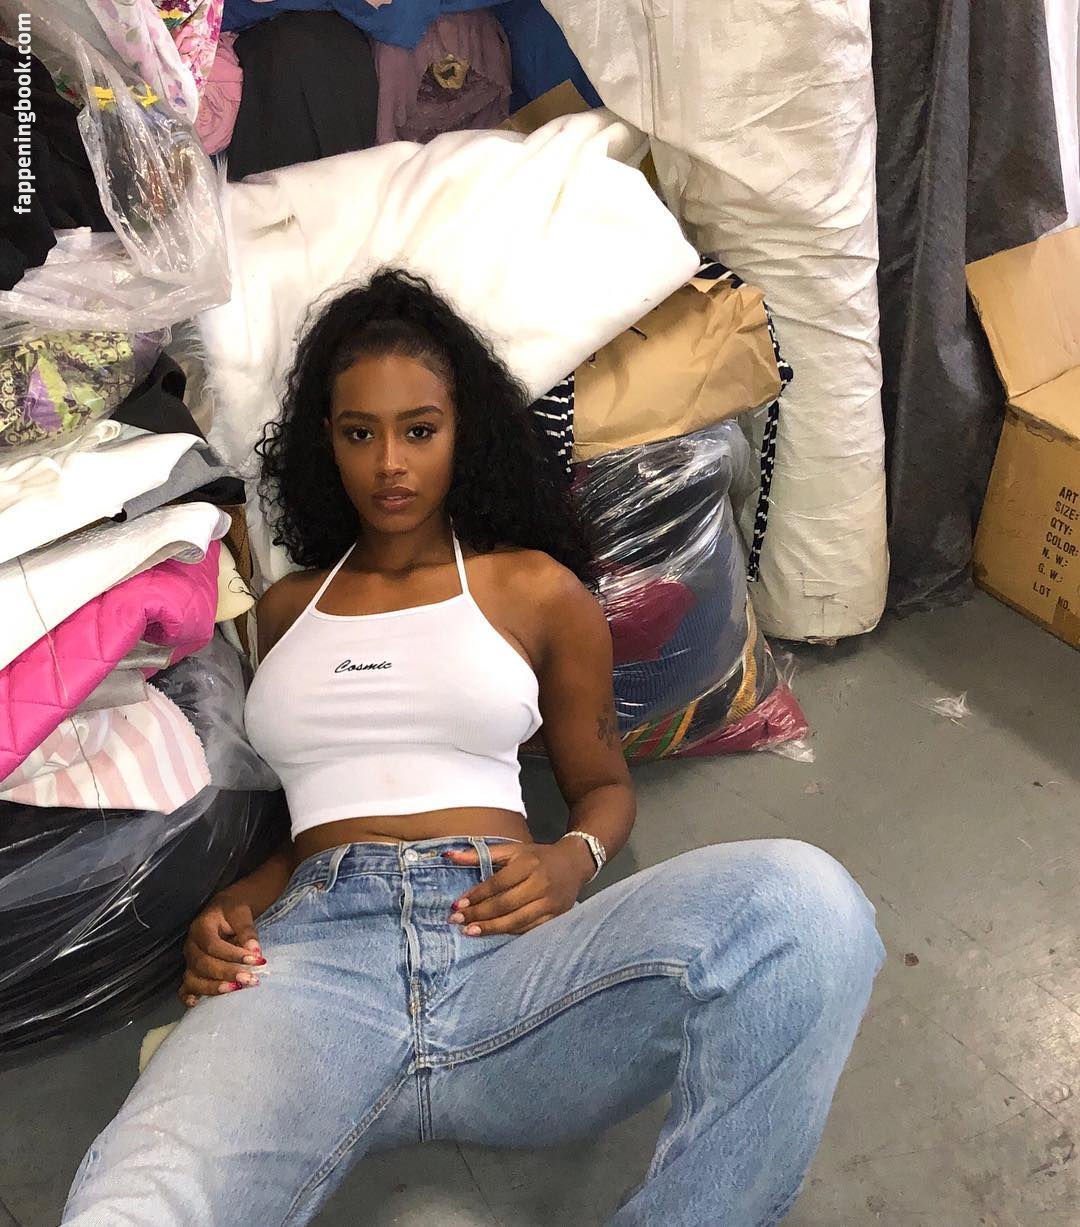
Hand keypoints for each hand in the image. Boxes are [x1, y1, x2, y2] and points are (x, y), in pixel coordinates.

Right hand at [179, 894, 266, 1006]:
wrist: (225, 910)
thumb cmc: (233, 911)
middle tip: (250, 979)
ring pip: (193, 978)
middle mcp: (191, 945)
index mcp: (200, 927)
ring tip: (235, 990)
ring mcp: (189, 960)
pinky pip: (184, 987)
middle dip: (227, 973)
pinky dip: (188, 997)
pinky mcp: (191, 971)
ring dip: (213, 987)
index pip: (214, 945)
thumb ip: (247, 931)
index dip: (234, 955)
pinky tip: (196, 1003)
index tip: (257, 960)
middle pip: (203, 964)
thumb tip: (256, 952)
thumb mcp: (241, 913)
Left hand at [442, 840, 593, 936]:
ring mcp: (550, 902)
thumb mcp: (512, 850)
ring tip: (470, 931)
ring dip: (491, 928)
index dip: (476, 895)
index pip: (497, 883)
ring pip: (516, 920)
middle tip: (456, 921)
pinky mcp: (557, 916)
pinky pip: (529, 929)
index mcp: (528, 864)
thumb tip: (448, 856)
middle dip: (478, 914)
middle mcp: (540, 883)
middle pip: (504, 904)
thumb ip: (480, 854)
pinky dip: (510, 933)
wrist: (575, 863)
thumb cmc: (538, 856)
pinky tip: (494, 934)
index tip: (457, 904)